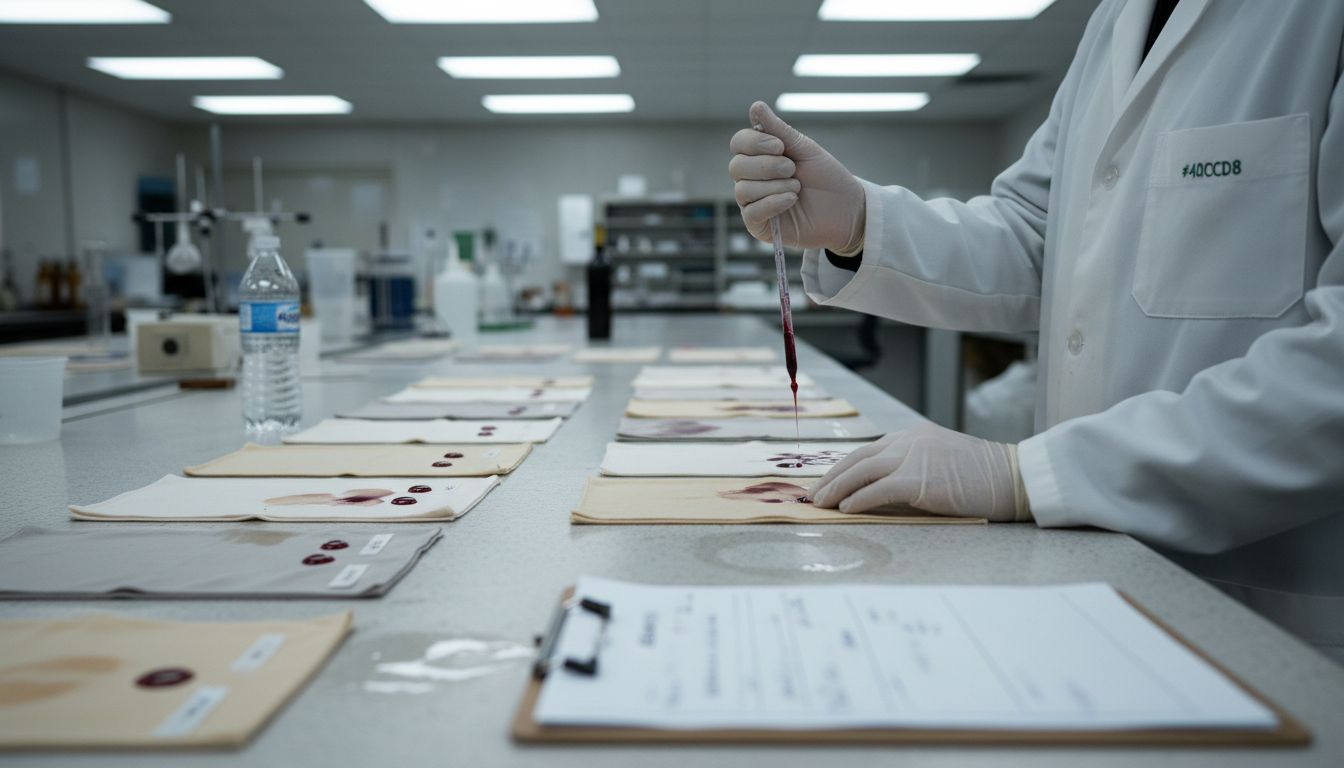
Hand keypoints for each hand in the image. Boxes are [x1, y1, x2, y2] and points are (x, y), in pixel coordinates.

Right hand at [728, 101, 865, 254]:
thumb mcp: (804, 148)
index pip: (738, 143)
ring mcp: (753, 203)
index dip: (754, 143)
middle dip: (766, 166)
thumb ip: (778, 130)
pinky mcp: (759, 226)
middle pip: (736, 166)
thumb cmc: (826, 177)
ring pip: (743, 190)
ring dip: (775, 186)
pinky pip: (752, 213)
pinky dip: (772, 203)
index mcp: (760, 157)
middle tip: (792, 169)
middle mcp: (752, 179)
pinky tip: (791, 200)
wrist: (846, 208)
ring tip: (797, 188)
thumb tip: (755, 106)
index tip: (779, 146)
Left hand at [809, 421, 1029, 521]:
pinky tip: (845, 508)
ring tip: (821, 503)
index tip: (827, 480)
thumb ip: (912, 466)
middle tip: (815, 493)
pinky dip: (858, 500)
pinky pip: (878, 490)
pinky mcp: (919, 479)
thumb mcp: (941, 461)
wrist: (1012, 478)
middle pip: (859, 458)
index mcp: (914, 435)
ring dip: (837, 488)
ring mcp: (914, 457)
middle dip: (832, 477)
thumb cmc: (981, 477)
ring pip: (862, 471)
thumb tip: (877, 489)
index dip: (844, 467)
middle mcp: (910, 440)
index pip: (869, 450)